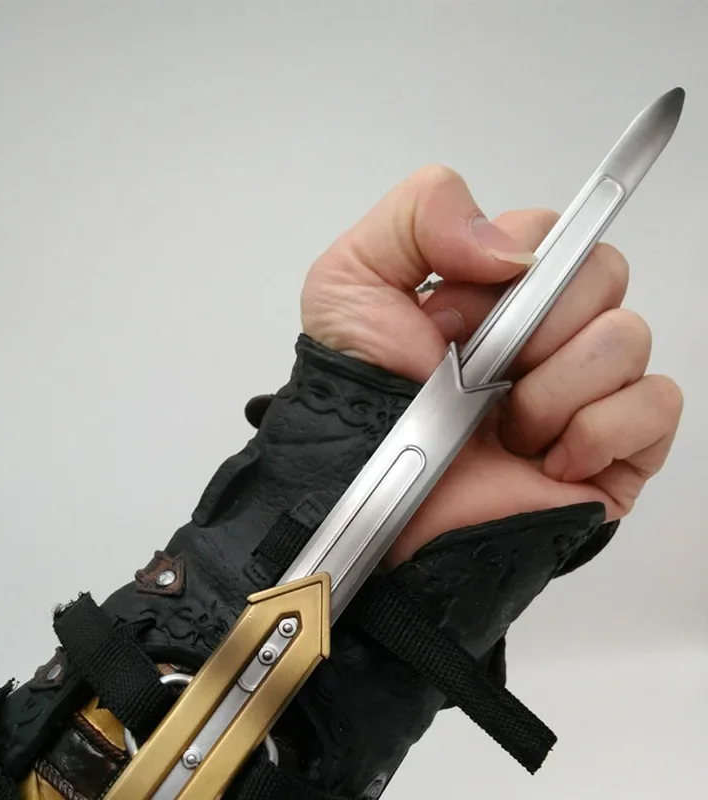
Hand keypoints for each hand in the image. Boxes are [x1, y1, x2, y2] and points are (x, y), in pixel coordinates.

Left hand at [301, 166, 682, 564]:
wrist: (368, 501)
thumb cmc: (355, 398)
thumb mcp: (350, 281)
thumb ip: (420, 214)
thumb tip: (514, 248)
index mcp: (494, 291)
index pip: (552, 233)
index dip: (509, 268)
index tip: (451, 318)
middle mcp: (543, 333)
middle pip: (603, 274)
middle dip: (535, 325)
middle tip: (481, 373)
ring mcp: (581, 390)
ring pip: (629, 337)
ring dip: (553, 388)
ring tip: (504, 428)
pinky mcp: (612, 449)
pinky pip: (658, 406)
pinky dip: (598, 431)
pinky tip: (546, 457)